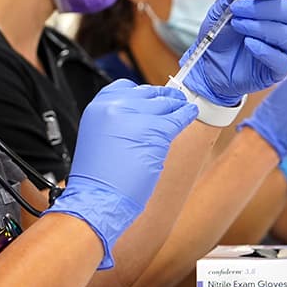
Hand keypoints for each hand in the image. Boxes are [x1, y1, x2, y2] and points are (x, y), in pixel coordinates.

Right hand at [44, 79, 197, 268]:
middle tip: (172, 98)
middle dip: (161, 97)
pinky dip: (186, 114)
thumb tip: (138, 115)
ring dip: (176, 104)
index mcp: (97, 107)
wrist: (96, 199)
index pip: (125, 87)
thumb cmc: (96, 178)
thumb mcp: (98, 137)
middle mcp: (114, 107)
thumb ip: (115, 120)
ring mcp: (135, 117)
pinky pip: (176, 117)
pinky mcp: (154, 132)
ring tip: (183, 105)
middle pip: (147, 94)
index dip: (142, 92)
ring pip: (164, 104)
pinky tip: (190, 112)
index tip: (151, 95)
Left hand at [182, 0, 286, 105]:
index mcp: (269, 11)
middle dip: (263, 8)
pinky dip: (265, 50)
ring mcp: (281, 49)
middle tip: (238, 10)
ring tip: (238, 25)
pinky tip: (249, 44)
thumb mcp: (219, 13)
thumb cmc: (218, 38)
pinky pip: (282, 59)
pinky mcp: (277, 70)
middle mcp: (281, 28)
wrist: (207, 67)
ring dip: (261, 27)